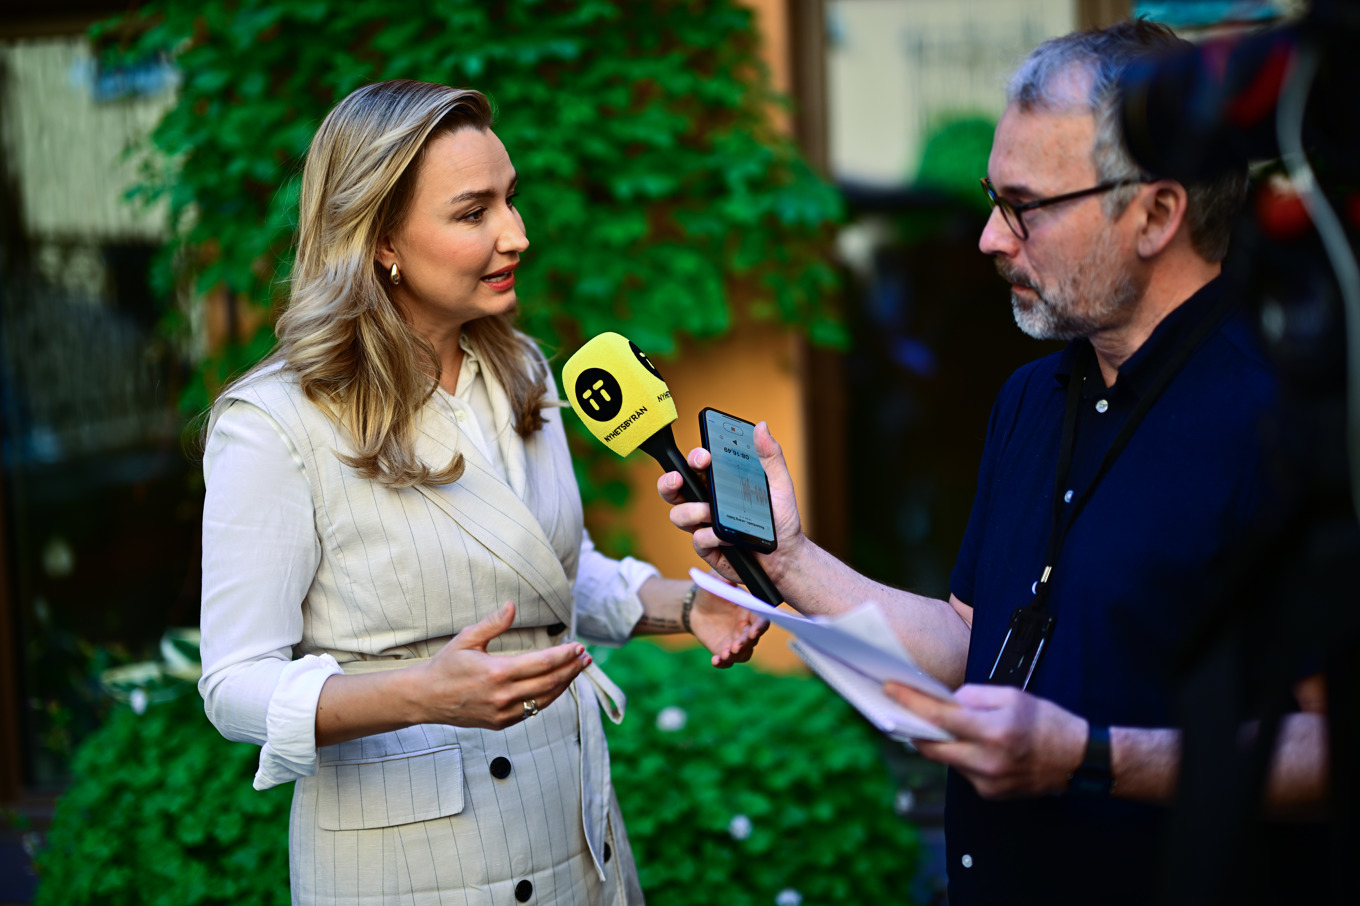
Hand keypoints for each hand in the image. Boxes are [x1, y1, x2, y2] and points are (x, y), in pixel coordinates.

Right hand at [417, 602, 591, 729]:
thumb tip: (512, 606)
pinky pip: (532, 711)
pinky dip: (547, 698)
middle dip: (571, 669)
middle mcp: (503, 695)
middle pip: (550, 682)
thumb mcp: (467, 638)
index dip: (564, 655)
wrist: (425, 698)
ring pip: (545, 700)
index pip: (542, 663)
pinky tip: (556, 686)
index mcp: (497, 672)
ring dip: (565, 684)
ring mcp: (503, 713)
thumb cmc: (445, 665)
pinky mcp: (501, 723)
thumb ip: (493, 623)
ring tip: (577, 670)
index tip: (578, 647)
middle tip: (586, 657)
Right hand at [655, 421, 804, 584]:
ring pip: (679, 514)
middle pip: (675, 489)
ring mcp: (704, 525)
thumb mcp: (780, 485)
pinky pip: (698, 539)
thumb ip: (770, 457)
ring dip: (692, 511)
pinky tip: (727, 539)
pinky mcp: (708, 548)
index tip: (704, 457)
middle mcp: (707, 502)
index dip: (694, 458)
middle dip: (668, 482)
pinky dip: (711, 537)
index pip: (698, 466)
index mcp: (720, 483)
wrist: (786, 557)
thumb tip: (761, 426)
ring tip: (712, 513)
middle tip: (677, 479)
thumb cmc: (781, 520)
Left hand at [688, 586, 769, 667]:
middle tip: (736, 646)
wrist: (696, 605)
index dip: (760, 627)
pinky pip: (728, 660)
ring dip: (736, 656)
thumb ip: (723, 580)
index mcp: (750, 610)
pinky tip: (715, 661)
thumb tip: (729, 580)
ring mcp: (737, 640)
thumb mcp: (714, 581)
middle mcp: (747, 627)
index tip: (754, 631)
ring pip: (744, 653)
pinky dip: (723, 662)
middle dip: (746, 643)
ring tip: (724, 655)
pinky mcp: (724, 649)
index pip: (762, 619)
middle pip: (753, 639)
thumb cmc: (711, 590)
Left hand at [885, 682, 1088, 798]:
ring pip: (947, 760)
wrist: (1078, 759)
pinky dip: (963, 757)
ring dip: (943, 743)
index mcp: (993, 731)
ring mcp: (988, 782)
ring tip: (946, 726)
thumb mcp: (1013, 696)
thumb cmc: (1047, 722)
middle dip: (915, 729)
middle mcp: (987, 761)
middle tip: (902, 713)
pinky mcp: (990, 794)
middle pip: (932, 747)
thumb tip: (947, 701)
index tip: (890, 690)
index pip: (940, 716)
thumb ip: (975, 696)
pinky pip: (964, 772)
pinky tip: (974, 746)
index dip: (911, 702)